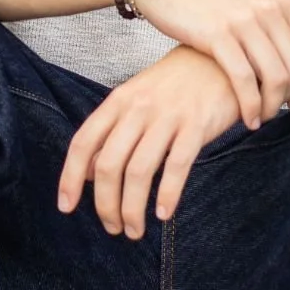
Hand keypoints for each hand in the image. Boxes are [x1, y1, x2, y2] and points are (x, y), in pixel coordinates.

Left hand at [58, 46, 242, 237]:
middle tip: (112, 228)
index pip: (83, 143)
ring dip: (132, 208)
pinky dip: (167, 195)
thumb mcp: (137, 99)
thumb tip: (86, 173)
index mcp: (118, 101)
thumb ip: (111, 133)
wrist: (222, 58)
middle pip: (108, 164)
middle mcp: (138, 108)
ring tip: (134, 231)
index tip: (66, 207)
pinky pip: (177, 166)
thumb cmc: (177, 84)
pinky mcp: (197, 126)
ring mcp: (168, 116)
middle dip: (105, 204)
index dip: (70, 178)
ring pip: (139, 171)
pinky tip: (163, 214)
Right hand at [129, 0, 289, 127]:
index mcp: (282, 3)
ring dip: (271, 107)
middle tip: (275, 113)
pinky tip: (246, 118)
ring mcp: (244, 22)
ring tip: (260, 119)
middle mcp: (269, 10)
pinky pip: (245, 80)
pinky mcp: (218, 35)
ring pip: (276, 78)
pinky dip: (250, 106)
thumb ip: (278, 12)